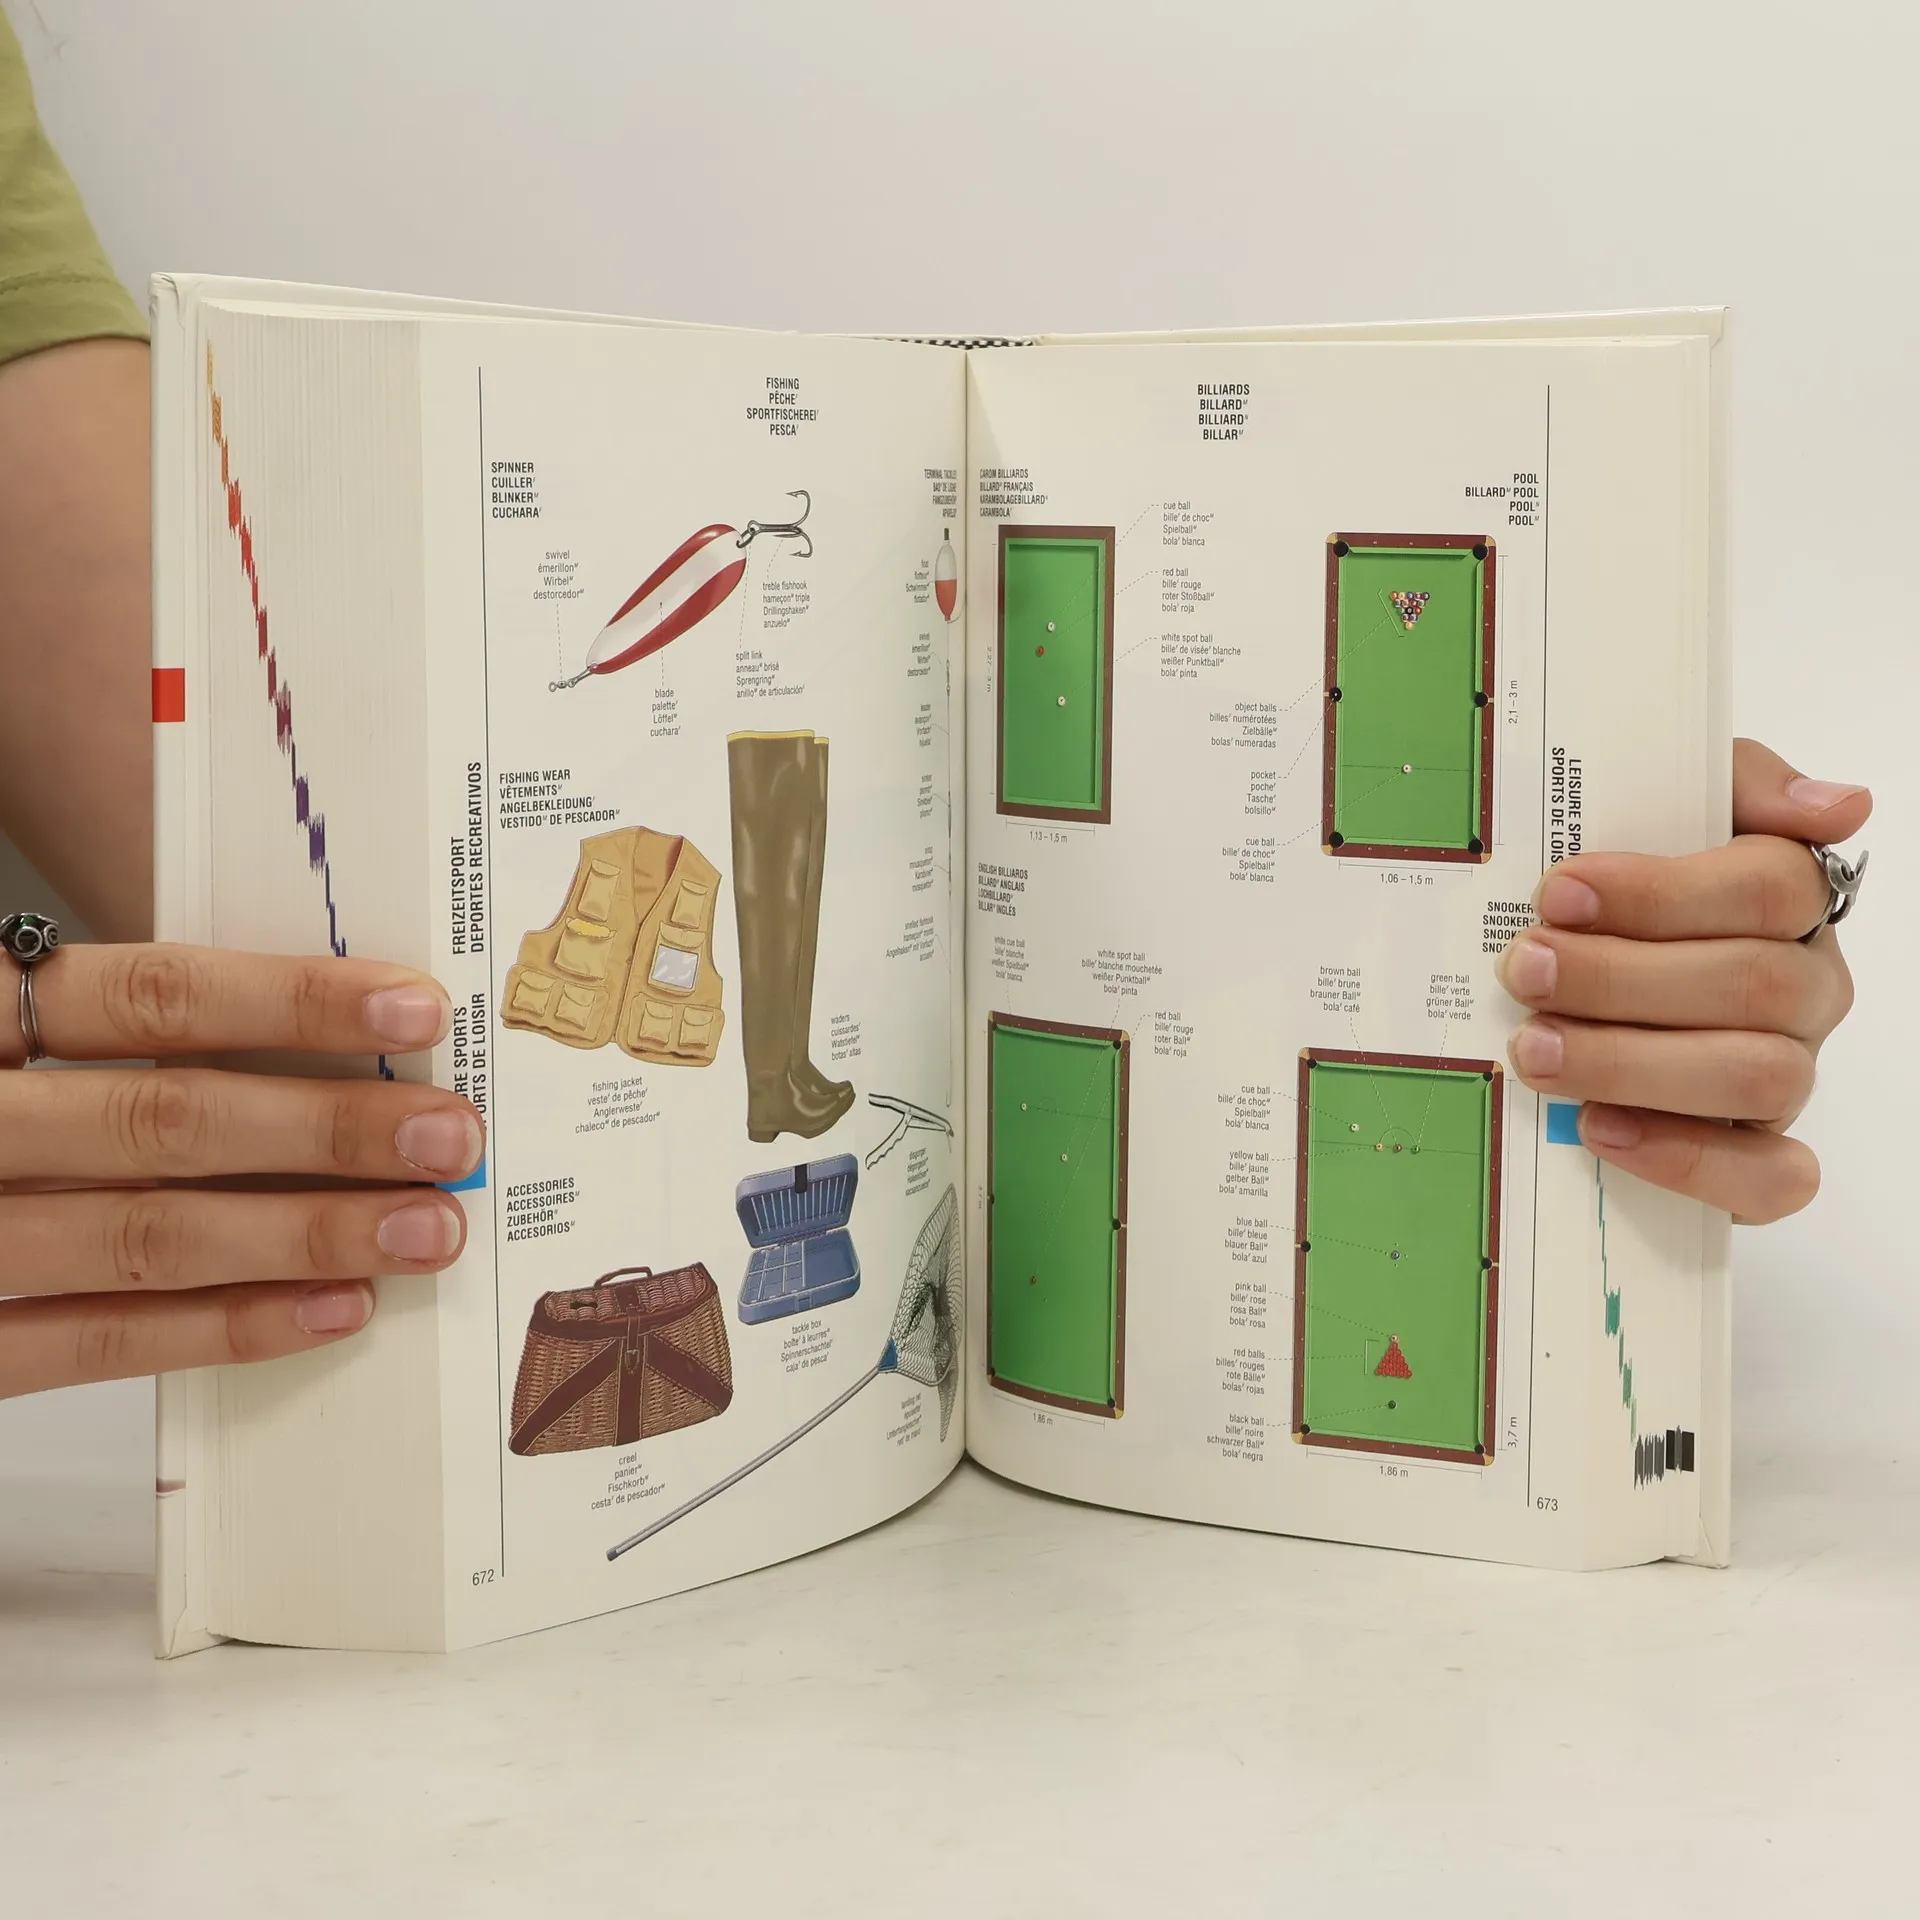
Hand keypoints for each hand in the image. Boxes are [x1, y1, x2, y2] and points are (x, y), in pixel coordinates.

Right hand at [0, 944, 481, 1397]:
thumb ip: (86, 1025)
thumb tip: (289, 1032)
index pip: (141, 995)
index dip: (286, 999)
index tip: (411, 1005)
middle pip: (162, 1117)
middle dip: (324, 1129)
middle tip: (448, 1135)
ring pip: (143, 1233)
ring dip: (303, 1232)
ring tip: (424, 1227)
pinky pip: (91, 1342)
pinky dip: (222, 1327)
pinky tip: (332, 1310)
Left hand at [1495, 740, 1866, 1223]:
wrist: (1577, 1001)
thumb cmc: (1620, 898)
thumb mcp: (1659, 809)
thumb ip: (1738, 785)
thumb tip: (1840, 804)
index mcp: (1790, 904)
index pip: (1770, 887)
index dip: (1662, 891)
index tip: (1557, 893)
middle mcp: (1804, 991)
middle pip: (1755, 985)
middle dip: (1624, 978)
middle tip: (1525, 971)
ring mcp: (1788, 1077)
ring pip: (1757, 1076)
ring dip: (1633, 1063)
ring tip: (1534, 1050)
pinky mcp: (1760, 1159)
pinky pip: (1773, 1179)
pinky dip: (1686, 1158)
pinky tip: (1597, 1130)